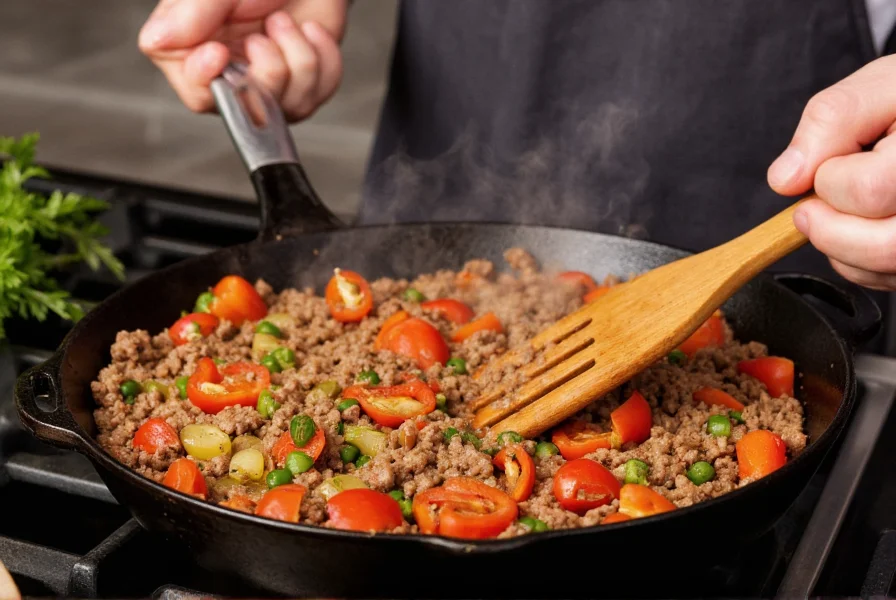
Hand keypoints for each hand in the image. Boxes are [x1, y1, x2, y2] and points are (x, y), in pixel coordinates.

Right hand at [138, 0, 346, 121]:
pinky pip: (320, 90)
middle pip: (250, 108)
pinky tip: (308, 31)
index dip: (208, 80)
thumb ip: (191, 13)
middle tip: (265, 32)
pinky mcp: (306, 86)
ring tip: (284, 21)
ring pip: (290, 105)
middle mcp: (232, 78)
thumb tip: (157, 39)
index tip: (218, 51)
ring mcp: (270, 87)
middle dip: (268, 69)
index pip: (197, 94)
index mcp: (196, 54)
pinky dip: (322, 55)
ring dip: (297, 56)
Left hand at [768, 54, 895, 289]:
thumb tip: (785, 178)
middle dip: (828, 229)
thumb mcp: (877, 87)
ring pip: (882, 268)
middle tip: (811, 206)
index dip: (830, 179)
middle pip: (883, 246)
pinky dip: (857, 261)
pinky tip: (860, 226)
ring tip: (841, 209)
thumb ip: (829, 122)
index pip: (868, 190)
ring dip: (840, 247)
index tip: (830, 164)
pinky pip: (885, 277)